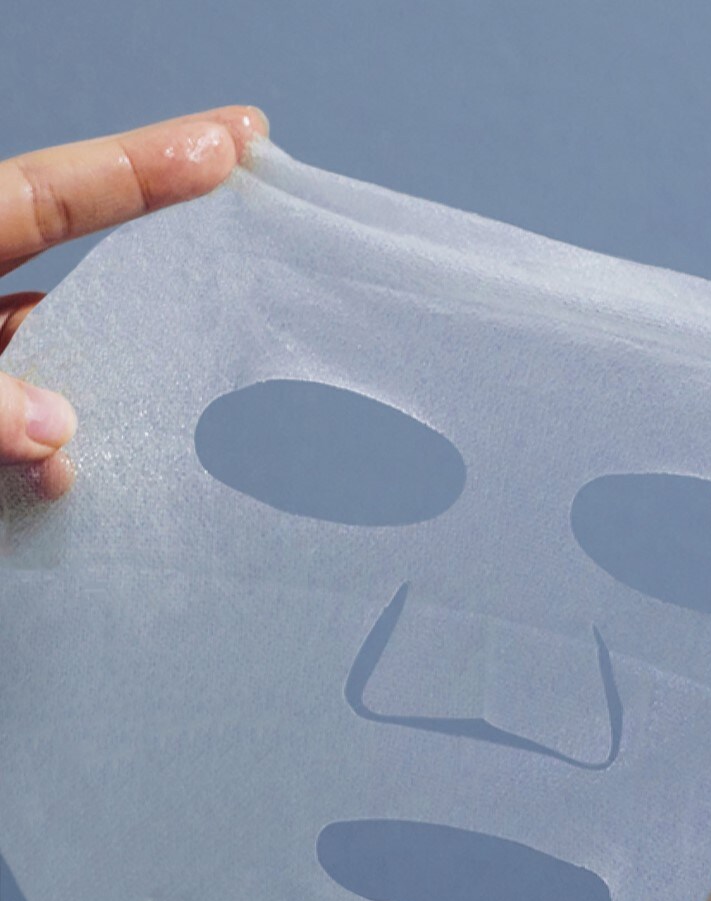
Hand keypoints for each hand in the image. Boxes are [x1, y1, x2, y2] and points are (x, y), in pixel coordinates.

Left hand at [0, 106, 267, 498]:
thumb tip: (56, 434)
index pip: (50, 195)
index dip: (142, 168)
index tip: (232, 144)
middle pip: (64, 293)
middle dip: (132, 312)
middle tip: (232, 290)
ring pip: (47, 381)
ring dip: (84, 418)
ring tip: (99, 453)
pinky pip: (21, 442)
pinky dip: (48, 465)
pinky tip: (63, 489)